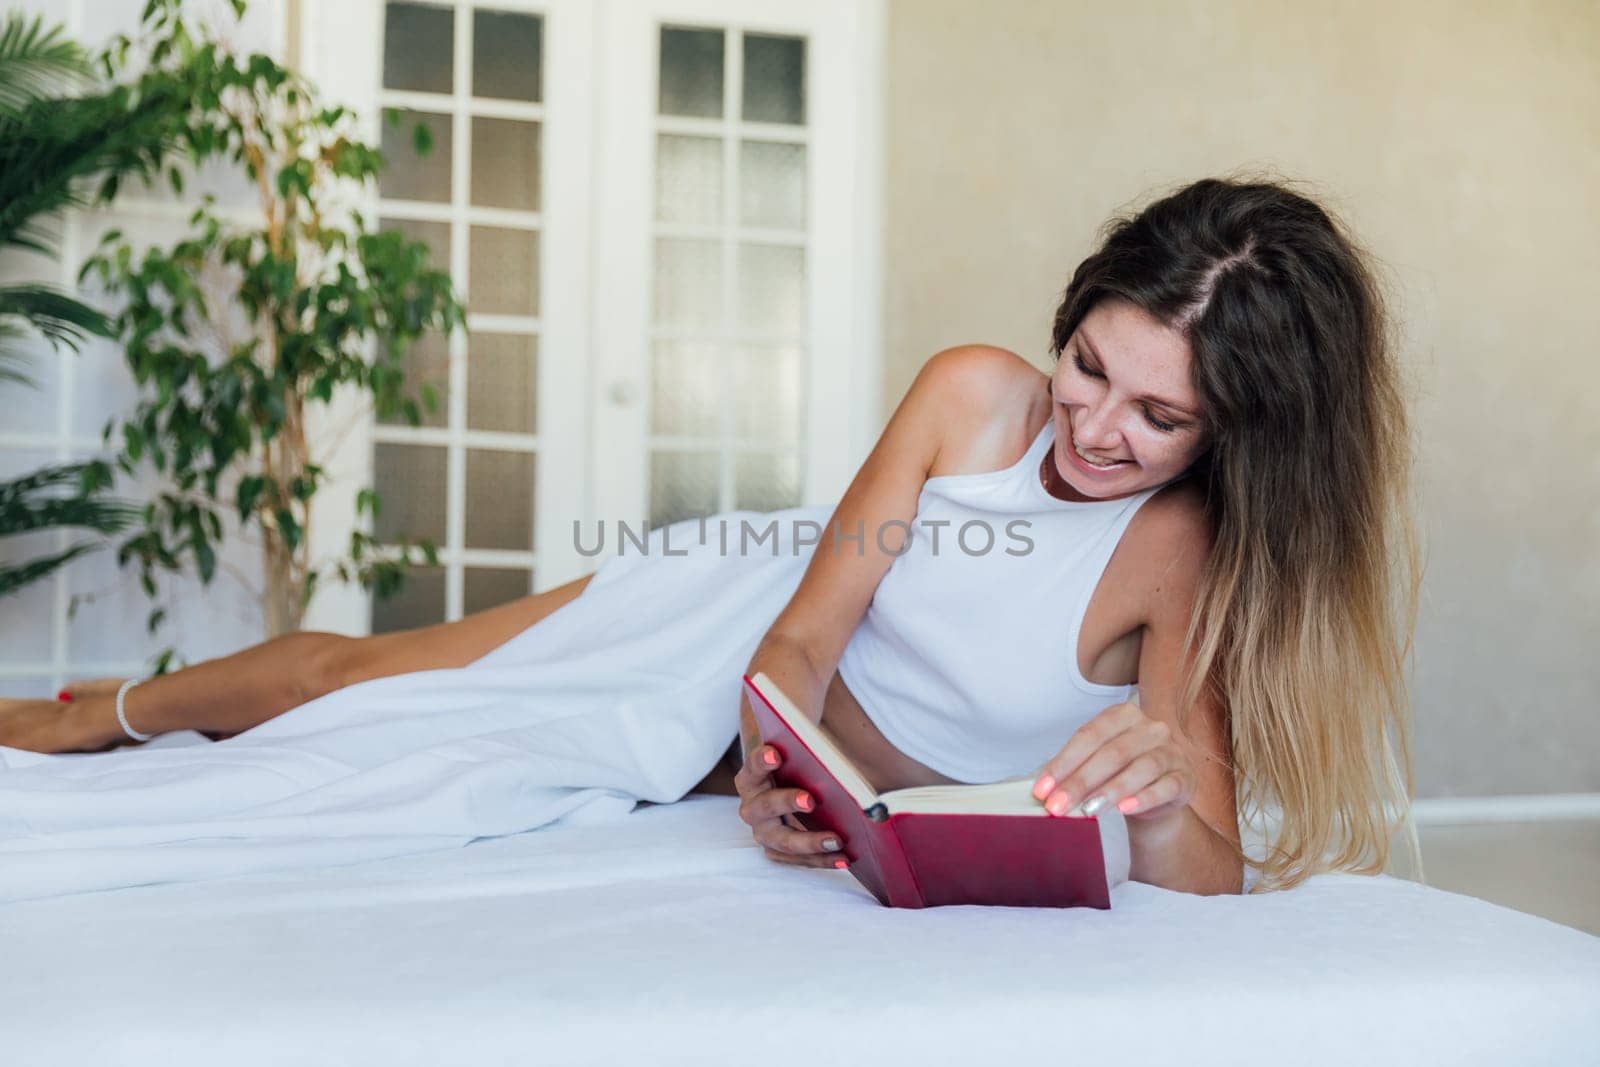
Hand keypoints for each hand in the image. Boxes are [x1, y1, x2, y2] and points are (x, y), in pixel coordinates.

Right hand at [733, 744, 848, 869]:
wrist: (786, 785)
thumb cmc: (794, 765)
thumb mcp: (795, 753)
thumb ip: (802, 747)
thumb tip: (825, 746)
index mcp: (751, 776)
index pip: (754, 765)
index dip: (762, 760)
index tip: (775, 754)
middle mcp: (752, 806)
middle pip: (765, 807)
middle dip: (787, 803)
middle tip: (810, 799)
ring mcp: (764, 832)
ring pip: (782, 841)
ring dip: (810, 842)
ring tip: (837, 840)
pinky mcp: (779, 851)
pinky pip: (799, 860)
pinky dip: (822, 860)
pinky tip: (846, 858)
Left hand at [1030, 701, 1195, 825]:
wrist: (1160, 795)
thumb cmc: (1121, 773)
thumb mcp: (1097, 764)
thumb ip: (1073, 769)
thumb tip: (1042, 787)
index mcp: (1123, 715)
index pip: (1089, 735)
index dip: (1063, 762)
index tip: (1042, 789)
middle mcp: (1151, 728)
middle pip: (1112, 753)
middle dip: (1080, 781)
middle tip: (1058, 806)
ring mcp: (1172, 751)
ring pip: (1140, 768)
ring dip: (1111, 790)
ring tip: (1088, 810)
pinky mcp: (1186, 777)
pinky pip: (1165, 787)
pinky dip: (1144, 798)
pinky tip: (1125, 809)